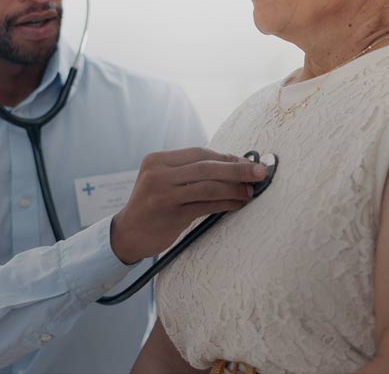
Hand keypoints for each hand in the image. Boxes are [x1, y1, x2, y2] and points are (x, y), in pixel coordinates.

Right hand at [110, 147, 267, 263]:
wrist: (127, 234)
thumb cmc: (153, 206)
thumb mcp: (163, 181)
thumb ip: (190, 172)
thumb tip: (233, 165)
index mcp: (158, 159)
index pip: (199, 153)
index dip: (226, 157)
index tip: (248, 162)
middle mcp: (159, 173)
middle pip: (206, 166)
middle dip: (237, 169)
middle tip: (261, 171)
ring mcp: (163, 194)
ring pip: (208, 186)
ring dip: (235, 188)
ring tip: (251, 191)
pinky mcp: (171, 215)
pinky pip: (206, 206)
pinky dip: (226, 203)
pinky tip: (238, 204)